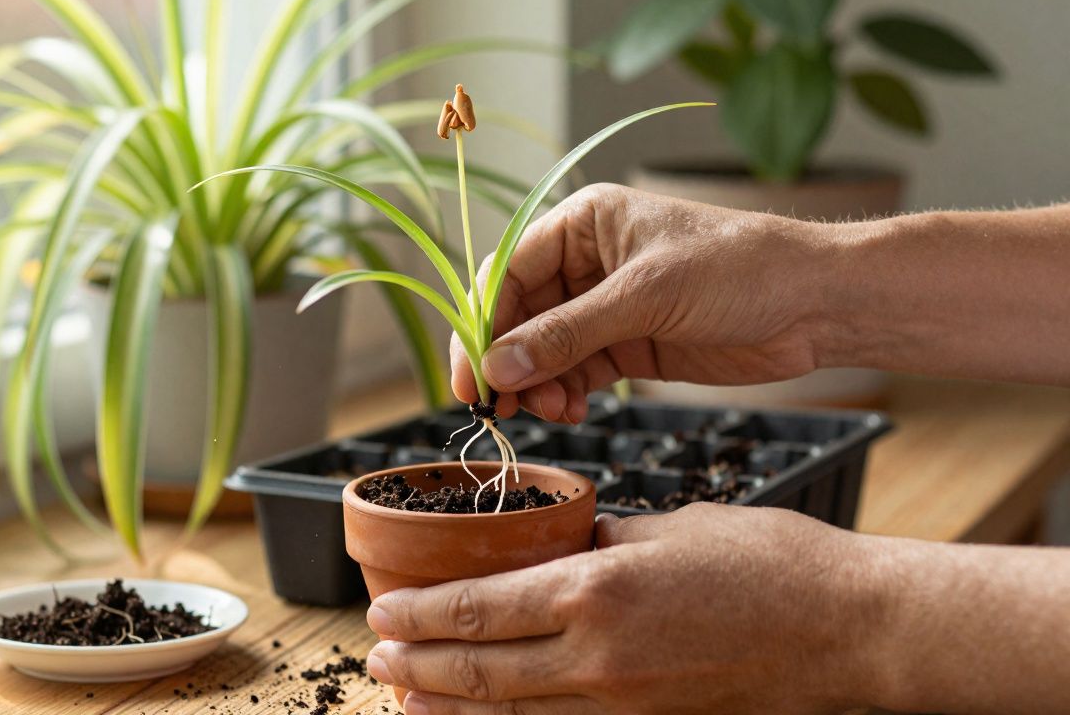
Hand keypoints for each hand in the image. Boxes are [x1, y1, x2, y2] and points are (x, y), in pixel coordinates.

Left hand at [365, 504, 887, 713]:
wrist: (847, 629)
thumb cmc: (768, 563)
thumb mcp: (669, 525)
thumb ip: (599, 539)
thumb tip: (558, 544)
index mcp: (596, 588)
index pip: (479, 606)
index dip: (421, 611)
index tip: (381, 607)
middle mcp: (597, 656)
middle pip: (480, 666)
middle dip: (418, 663)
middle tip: (375, 656)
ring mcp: (622, 702)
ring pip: (511, 709)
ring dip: (450, 703)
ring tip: (407, 696)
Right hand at [451, 184, 833, 421]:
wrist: (814, 304)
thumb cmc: (739, 269)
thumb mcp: (646, 297)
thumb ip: (568, 333)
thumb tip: (498, 367)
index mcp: (583, 223)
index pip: (508, 272)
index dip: (484, 323)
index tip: (473, 374)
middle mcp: (586, 263)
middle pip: (519, 315)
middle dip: (510, 361)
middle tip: (501, 406)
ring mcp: (606, 307)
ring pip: (544, 351)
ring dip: (538, 384)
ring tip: (552, 412)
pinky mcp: (628, 346)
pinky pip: (576, 373)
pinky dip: (565, 395)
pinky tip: (571, 412)